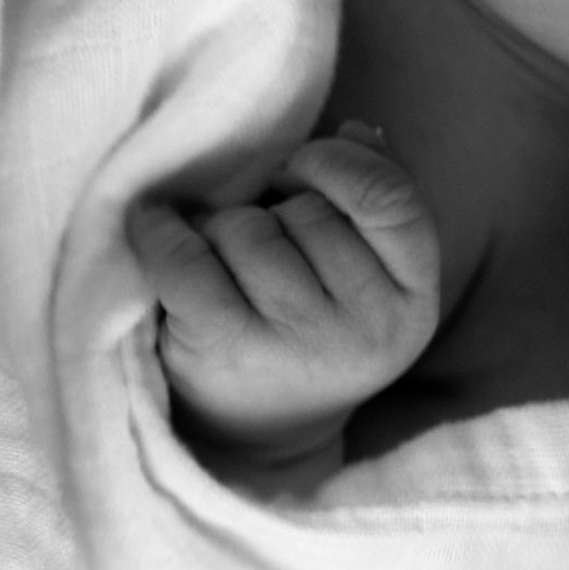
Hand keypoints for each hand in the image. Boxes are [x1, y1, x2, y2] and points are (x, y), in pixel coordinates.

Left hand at [126, 123, 439, 478]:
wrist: (260, 438)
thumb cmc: (309, 332)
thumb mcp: (361, 277)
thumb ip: (371, 199)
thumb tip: (358, 131)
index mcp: (413, 298)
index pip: (390, 198)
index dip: (337, 166)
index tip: (298, 171)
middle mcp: (366, 325)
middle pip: (304, 209)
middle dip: (270, 210)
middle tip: (261, 253)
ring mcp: (299, 341)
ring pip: (244, 229)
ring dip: (221, 233)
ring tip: (227, 272)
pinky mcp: (229, 347)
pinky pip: (185, 257)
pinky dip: (160, 234)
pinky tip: (155, 229)